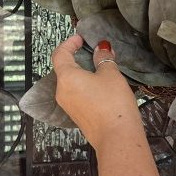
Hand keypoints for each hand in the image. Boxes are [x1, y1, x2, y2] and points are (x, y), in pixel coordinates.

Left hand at [51, 34, 143, 150]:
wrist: (116, 137)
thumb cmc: (112, 102)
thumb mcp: (111, 74)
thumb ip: (103, 58)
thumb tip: (101, 47)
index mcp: (66, 77)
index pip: (60, 54)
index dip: (69, 43)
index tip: (81, 38)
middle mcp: (61, 91)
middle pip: (64, 69)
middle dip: (76, 58)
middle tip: (93, 51)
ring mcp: (68, 105)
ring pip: (70, 83)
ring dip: (81, 72)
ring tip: (100, 68)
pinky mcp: (76, 115)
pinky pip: (76, 94)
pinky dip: (84, 85)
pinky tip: (100, 86)